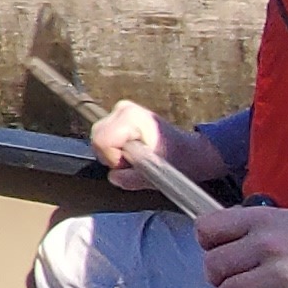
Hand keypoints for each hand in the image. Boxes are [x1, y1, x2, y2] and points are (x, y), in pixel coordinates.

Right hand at [89, 100, 227, 193]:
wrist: (190, 151)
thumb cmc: (180, 159)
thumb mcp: (159, 175)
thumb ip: (132, 178)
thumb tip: (114, 177)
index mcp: (131, 117)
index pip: (102, 141)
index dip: (113, 159)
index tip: (133, 164)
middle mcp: (123, 109)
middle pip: (97, 137)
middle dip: (111, 156)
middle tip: (134, 163)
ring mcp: (120, 111)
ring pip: (99, 137)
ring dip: (114, 153)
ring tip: (136, 157)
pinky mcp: (120, 117)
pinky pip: (105, 137)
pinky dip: (115, 149)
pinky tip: (133, 152)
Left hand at [199, 205, 287, 287]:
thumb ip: (254, 227)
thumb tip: (214, 238)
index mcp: (266, 219)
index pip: (207, 229)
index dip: (208, 245)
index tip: (218, 253)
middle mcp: (271, 244)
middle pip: (213, 266)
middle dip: (218, 279)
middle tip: (231, 283)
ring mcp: (284, 276)